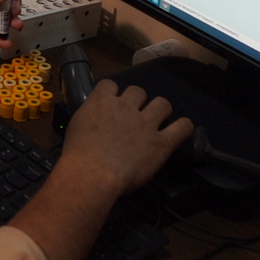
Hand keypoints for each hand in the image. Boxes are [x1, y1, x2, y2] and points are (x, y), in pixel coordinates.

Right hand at [9, 81, 190, 259]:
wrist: (92, 174)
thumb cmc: (77, 155)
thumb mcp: (75, 127)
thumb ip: (88, 117)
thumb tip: (92, 120)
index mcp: (102, 101)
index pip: (111, 85)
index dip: (114, 94)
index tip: (113, 103)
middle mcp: (126, 106)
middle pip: (138, 91)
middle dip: (137, 101)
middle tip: (134, 116)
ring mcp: (146, 123)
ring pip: (162, 103)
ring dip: (160, 109)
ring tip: (158, 120)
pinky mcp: (161, 143)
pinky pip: (181, 128)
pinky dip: (184, 126)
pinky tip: (182, 128)